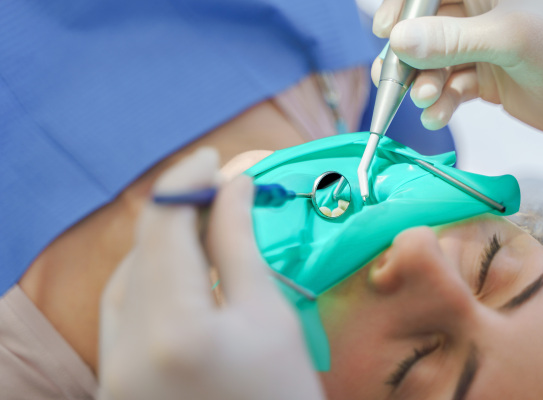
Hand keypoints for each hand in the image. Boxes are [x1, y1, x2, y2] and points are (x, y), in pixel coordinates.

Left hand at [98, 147, 323, 399]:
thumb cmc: (284, 399)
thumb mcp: (269, 316)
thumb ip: (239, 243)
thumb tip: (231, 185)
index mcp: (172, 330)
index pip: (165, 226)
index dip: (187, 180)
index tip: (213, 157)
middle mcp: (125, 350)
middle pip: (143, 248)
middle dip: (179, 208)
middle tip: (216, 184)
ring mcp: (112, 371)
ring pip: (127, 277)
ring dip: (163, 241)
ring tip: (202, 219)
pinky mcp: (114, 382)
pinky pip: (121, 311)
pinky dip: (150, 277)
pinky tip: (179, 266)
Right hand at [371, 0, 542, 144]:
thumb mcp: (510, 38)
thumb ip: (451, 39)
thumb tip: (398, 40)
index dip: (403, 8)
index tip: (387, 32)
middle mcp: (479, 16)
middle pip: (423, 31)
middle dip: (408, 58)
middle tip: (397, 79)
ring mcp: (479, 49)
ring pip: (432, 64)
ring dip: (423, 84)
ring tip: (428, 100)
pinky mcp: (483, 80)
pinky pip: (448, 89)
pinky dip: (439, 105)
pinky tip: (439, 115)